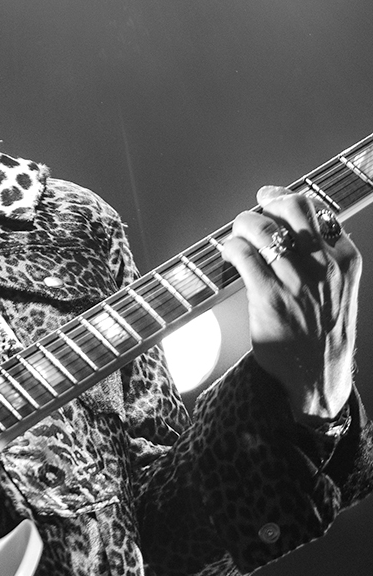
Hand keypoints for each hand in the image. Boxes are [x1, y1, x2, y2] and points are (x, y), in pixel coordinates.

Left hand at [220, 186, 360, 421]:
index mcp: (345, 261)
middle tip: (256, 208)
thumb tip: (293, 228)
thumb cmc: (324, 333)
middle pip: (294, 208)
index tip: (273, 198)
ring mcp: (297, 281)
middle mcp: (324, 266)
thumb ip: (327, 259)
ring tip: (238, 234)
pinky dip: (232, 247)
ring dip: (244, 224)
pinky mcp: (269, 297)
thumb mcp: (341, 290)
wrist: (318, 376)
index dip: (289, 199)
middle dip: (269, 201)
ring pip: (263, 228)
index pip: (318, 211)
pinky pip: (244, 255)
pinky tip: (229, 253)